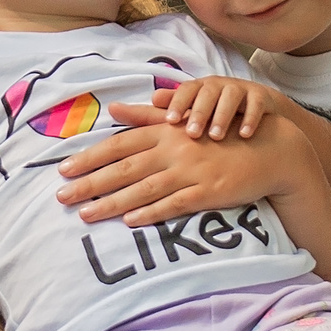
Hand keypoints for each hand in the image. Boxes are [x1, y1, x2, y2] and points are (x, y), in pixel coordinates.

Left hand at [54, 102, 311, 224]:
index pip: (120, 145)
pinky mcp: (207, 192)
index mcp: (166, 132)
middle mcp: (174, 149)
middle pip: (124, 168)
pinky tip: (130, 221)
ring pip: (144, 189)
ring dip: (112, 203)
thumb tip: (114, 109)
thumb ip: (148, 117)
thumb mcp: (183, 122)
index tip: (65, 170)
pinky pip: (174, 204)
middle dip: (90, 183)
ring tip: (86, 215)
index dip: (91, 158)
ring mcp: (191, 172)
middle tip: (62, 196)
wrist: (268, 150)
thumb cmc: (221, 137)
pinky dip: (152, 212)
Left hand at [158, 76, 286, 139]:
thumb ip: (158, 113)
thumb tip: (123, 107)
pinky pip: (257, 104)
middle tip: (193, 134)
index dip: (178, 103)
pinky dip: (251, 118)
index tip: (170, 121)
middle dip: (199, 112)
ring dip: (223, 115)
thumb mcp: (189, 113)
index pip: (185, 90)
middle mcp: (217, 86)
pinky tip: (245, 135)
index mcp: (197, 89)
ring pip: (231, 96)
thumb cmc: (215, 115)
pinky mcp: (261, 97)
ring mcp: (240, 90)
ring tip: (216, 136)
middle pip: (206, 93)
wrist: (258, 111)